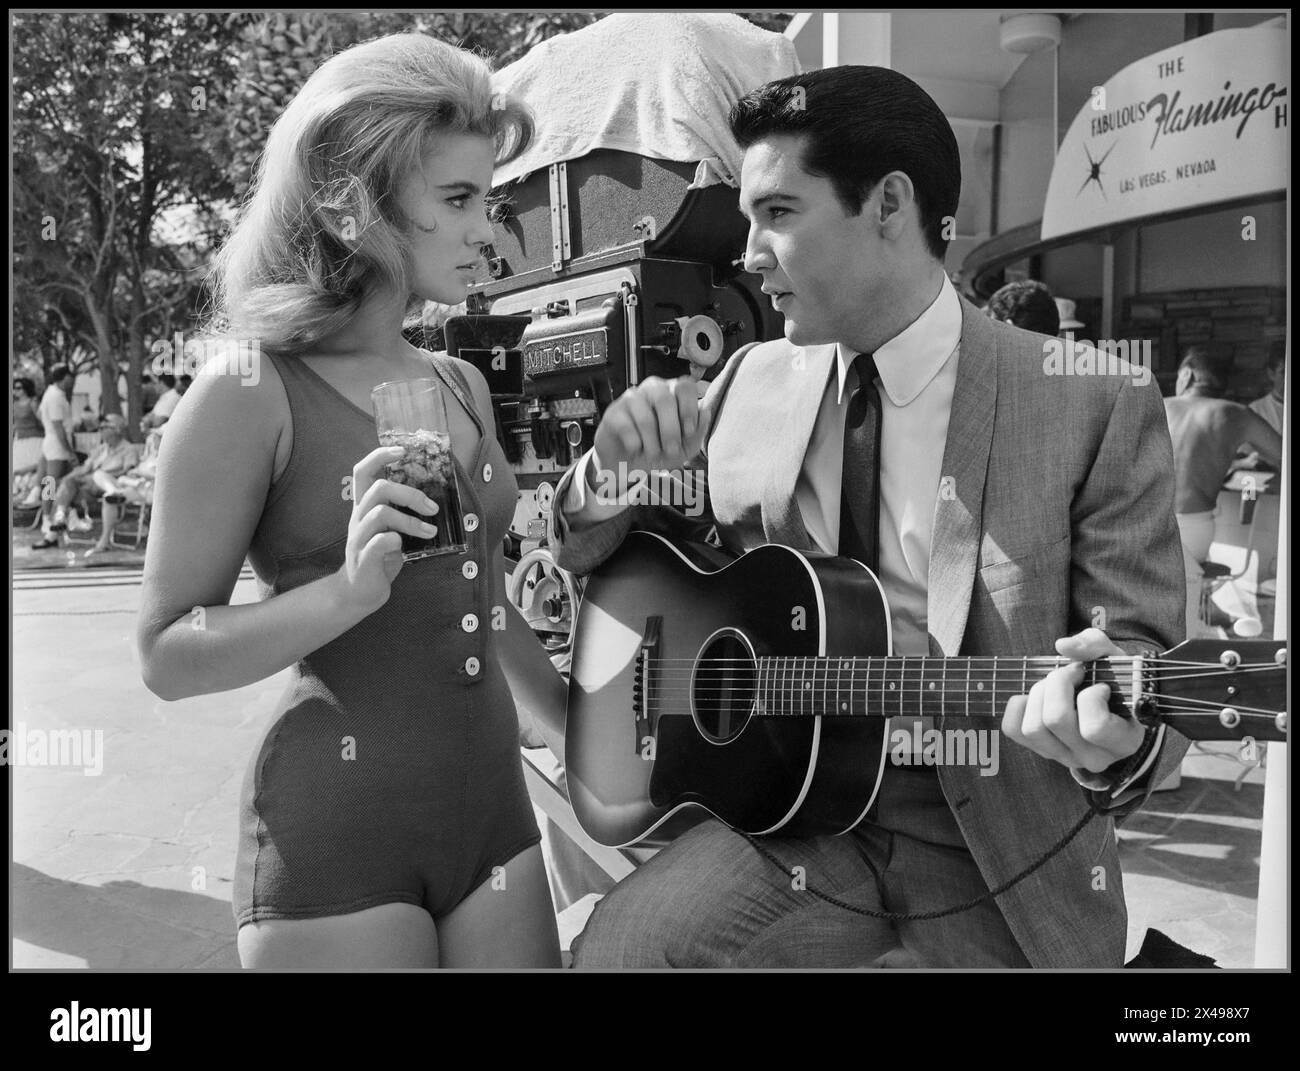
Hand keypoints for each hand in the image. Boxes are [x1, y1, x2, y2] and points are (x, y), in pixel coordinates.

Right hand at [333, 445, 439, 614]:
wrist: (357, 593)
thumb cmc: (378, 558)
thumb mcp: (389, 530)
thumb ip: (401, 513)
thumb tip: (433, 498)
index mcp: (364, 508)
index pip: (363, 471)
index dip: (380, 456)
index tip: (402, 450)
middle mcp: (358, 518)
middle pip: (378, 488)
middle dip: (410, 493)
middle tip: (432, 508)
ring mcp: (359, 538)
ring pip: (380, 513)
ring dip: (410, 520)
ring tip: (430, 531)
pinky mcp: (364, 559)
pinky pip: (378, 542)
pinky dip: (395, 540)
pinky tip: (405, 547)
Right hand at [589, 376, 711, 496]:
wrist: (630, 464)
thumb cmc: (660, 449)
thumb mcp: (686, 446)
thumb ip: (698, 430)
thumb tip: (704, 410)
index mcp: (673, 393)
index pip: (685, 385)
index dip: (689, 409)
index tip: (688, 431)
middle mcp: (653, 390)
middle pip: (665, 399)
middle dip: (671, 430)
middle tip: (671, 450)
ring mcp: (631, 399)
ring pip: (646, 417)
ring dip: (652, 442)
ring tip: (653, 453)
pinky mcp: (614, 413)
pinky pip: (627, 427)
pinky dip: (635, 444)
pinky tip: (635, 448)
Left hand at [1002, 627, 1145, 773]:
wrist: (1108, 704)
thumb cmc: (1114, 681)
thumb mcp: (1115, 659)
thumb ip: (1095, 645)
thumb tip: (1062, 646)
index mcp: (1122, 741)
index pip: (1096, 727)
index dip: (1091, 697)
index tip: (1100, 684)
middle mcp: (1094, 757)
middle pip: (1057, 720)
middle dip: (1058, 684)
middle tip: (1071, 674)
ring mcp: (1065, 757)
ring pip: (1033, 728)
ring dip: (1039, 694)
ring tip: (1054, 685)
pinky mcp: (1041, 750)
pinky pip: (1013, 729)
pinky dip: (1019, 706)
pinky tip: (1037, 697)